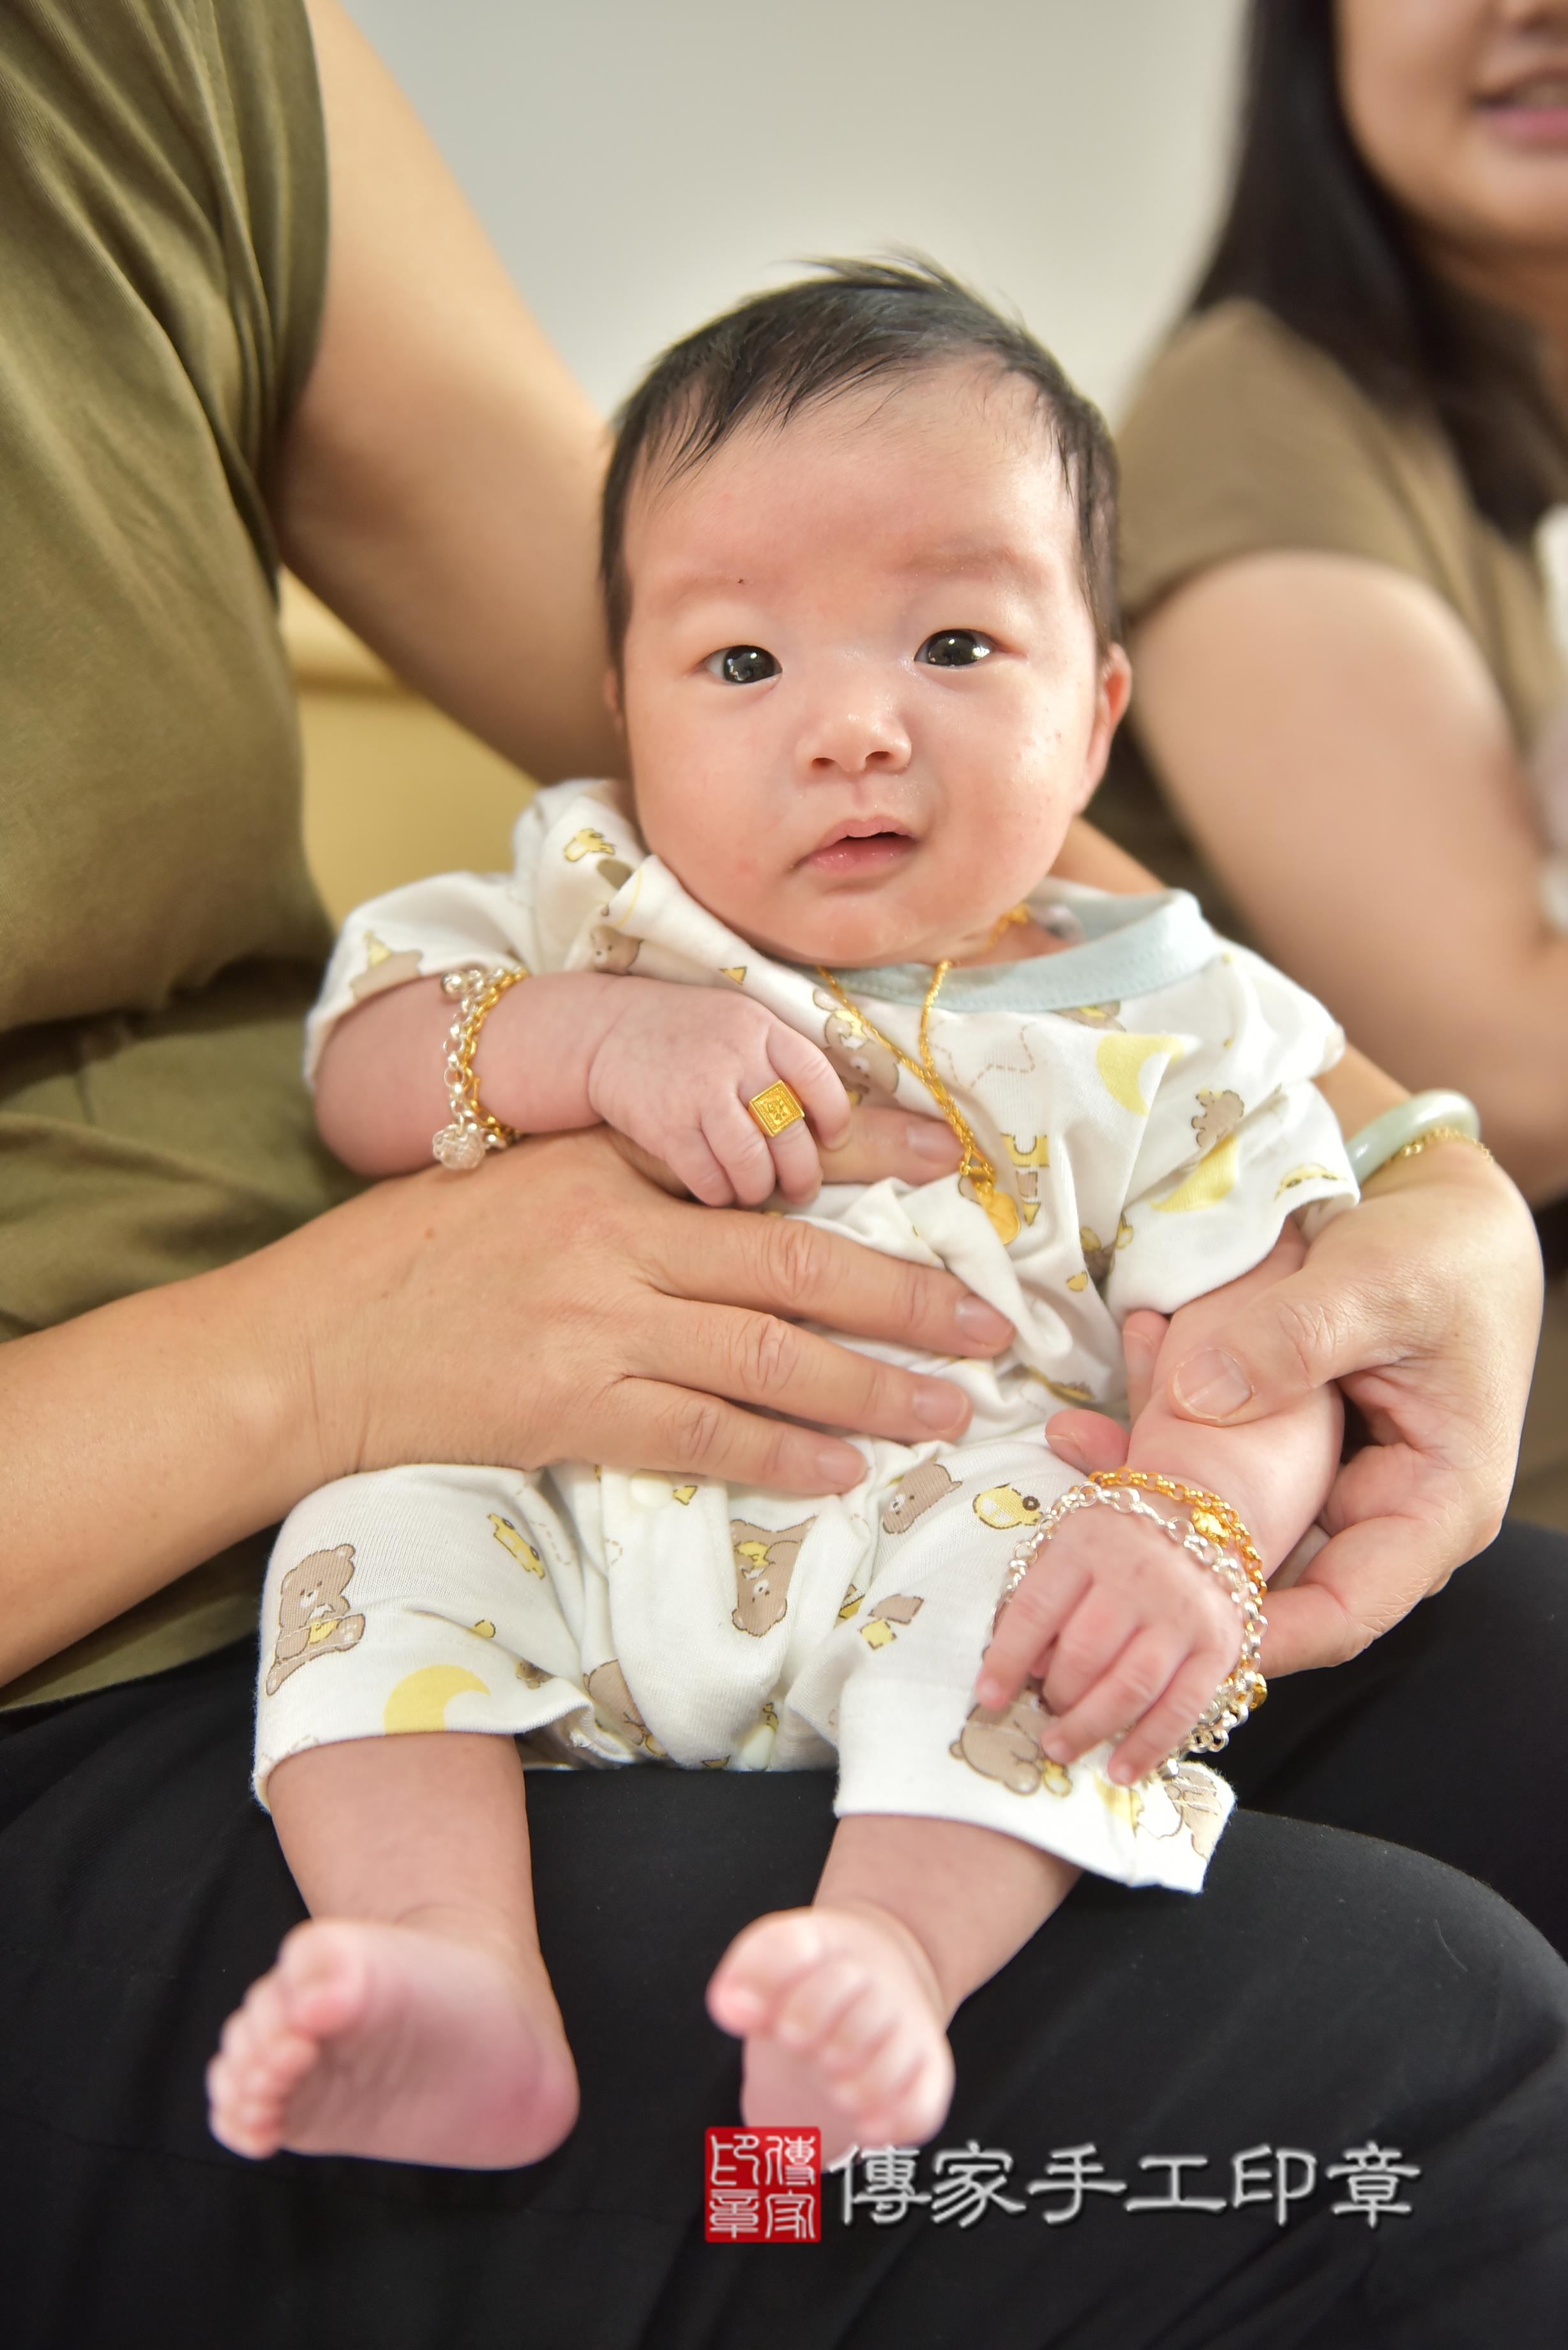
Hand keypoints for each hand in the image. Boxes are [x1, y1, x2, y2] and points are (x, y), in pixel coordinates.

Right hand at [297, 1124, 1010, 1498]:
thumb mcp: (520, 1181)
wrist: (307, 1346)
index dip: (872, 1157)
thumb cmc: (408, 1260)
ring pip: (771, 1354)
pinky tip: (842, 1469)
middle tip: (988, 1321)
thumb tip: (744, 1207)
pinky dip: (782, 1452)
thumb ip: (627, 1183)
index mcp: (606, 1163)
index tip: (954, 1164)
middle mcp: (615, 1235)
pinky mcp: (571, 1409)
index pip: (764, 1153)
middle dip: (908, 1293)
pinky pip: (704, 1432)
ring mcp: (596, 1324)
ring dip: (872, 1385)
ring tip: (948, 1406)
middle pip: (798, 1262)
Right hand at [586, 984, 850, 1205]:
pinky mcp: (665, 1127)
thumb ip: (780, 1058)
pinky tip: (720, 1192)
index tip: (834, 1140)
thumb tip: (829, 1120)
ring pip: (751, 1162)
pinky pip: (707, 1177)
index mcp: (760, 1028)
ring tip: (758, 1191)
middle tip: (802, 1188)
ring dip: (760, 1188)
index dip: (834, 1118)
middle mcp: (734, 1059)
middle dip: (802, 1172)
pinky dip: (719, 1194)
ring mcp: (698, 1094)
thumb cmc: (686, 1033)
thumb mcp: (739, 1023)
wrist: (605, 1030)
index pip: (818, 1078)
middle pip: (789, 1132)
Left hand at [976, 1503, 1242, 1781]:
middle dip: (1056, 1695)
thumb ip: (1044, 1596)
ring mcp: (1182, 1614)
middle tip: (1044, 1714)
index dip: (1007, 1658)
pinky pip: (1181, 1707)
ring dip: (1091, 1726)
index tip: (987, 1696)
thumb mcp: (1069, 1545)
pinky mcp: (1216, 1647)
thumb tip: (1030, 1669)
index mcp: (1087, 1545)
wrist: (1201, 1520)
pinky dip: (1149, 1745)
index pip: (1037, 1609)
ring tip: (1061, 1747)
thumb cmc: (1116, 1543)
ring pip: (1130, 1685)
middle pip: (1085, 1653)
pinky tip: (1121, 1770)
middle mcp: (1139, 1577)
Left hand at [1043, 1144, 1542, 1675]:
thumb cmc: (1441, 1253)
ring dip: (1159, 1493)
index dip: (1255, 1635)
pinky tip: (1100, 1414)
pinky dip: (1165, 1438)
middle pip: (1276, 1578)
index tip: (1169, 1630)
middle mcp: (1385, 1513)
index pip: (1345, 1613)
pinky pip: (1223, 1468)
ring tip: (1077, 1447)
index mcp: (1437, 1505)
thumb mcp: (1375, 1284)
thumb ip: (1294, 1338)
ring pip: (1237, 1522)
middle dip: (1182, 1563)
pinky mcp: (1295, 1452)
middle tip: (1090, 1542)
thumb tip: (1195, 1399)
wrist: (1446, 1213)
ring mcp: (1337, 1485)